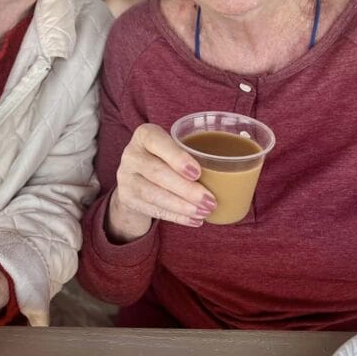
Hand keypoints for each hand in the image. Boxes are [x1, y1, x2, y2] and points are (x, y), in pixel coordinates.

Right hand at [106, 123, 216, 242]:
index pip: (157, 142)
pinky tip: (194, 221)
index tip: (198, 172)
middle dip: (186, 189)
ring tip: (204, 212)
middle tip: (210, 200)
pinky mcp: (126, 198)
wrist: (135, 177)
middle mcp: (131, 154)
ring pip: (153, 194)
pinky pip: (153, 210)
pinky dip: (176, 217)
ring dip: (182, 206)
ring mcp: (125, 177)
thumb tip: (231, 168)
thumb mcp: (174, 148)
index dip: (177, 158)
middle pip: (157, 172)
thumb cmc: (165, 158)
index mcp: (145, 135)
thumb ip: (192, 152)